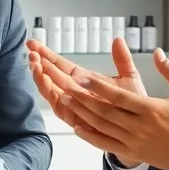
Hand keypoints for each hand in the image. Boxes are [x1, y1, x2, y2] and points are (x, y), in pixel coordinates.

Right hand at [27, 37, 145, 166]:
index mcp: (84, 80)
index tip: (34, 43)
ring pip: (50, 89)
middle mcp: (75, 91)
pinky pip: (58, 104)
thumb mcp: (129, 78)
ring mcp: (72, 104)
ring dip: (40, 76)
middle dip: (39, 62)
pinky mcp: (72, 117)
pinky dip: (49, 92)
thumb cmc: (132, 106)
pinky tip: (44, 80)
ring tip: (34, 63)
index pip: (61, 64)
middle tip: (29, 50)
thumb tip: (118, 39)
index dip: (47, 54)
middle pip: (51, 74)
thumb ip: (122, 60)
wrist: (139, 130)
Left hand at [59, 49, 168, 169]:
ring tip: (65, 102)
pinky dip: (90, 137)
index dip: (97, 86)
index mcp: (152, 109)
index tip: (81, 76)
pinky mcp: (134, 153)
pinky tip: (78, 127)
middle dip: (82, 98)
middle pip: (104, 111)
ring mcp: (135, 142)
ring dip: (82, 114)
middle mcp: (140, 127)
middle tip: (64, 86)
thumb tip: (158, 52)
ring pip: (102, 127)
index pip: (118, 96)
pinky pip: (107, 145)